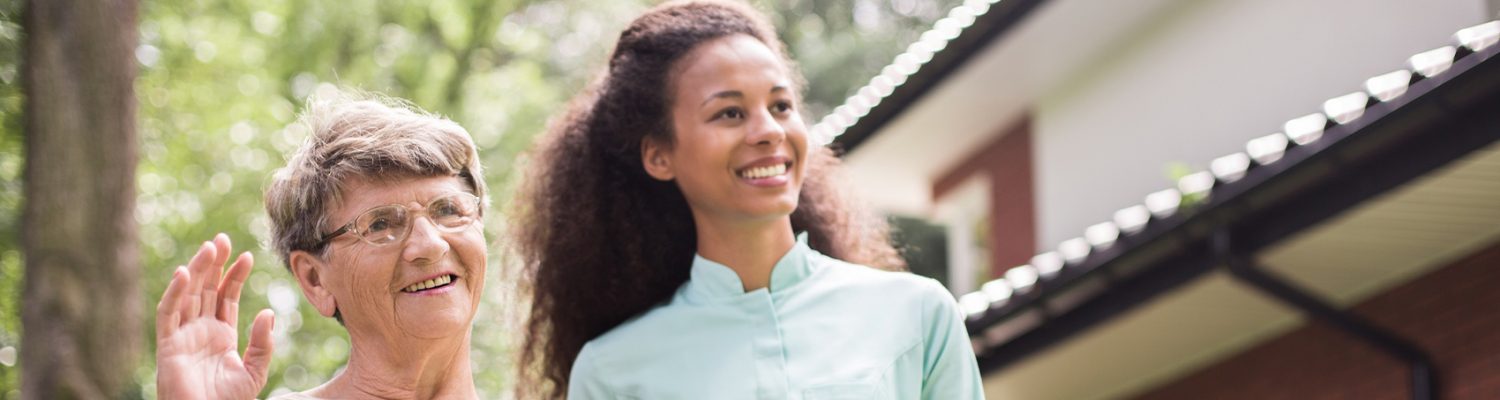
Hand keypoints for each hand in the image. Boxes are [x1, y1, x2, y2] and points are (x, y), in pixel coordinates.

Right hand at [155, 233, 274, 399]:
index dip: (235, 276)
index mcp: (220, 334)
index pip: (226, 297)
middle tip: (222, 239)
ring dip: (196, 270)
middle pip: (205, 289)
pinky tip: (183, 273)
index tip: (248, 256)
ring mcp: (182, 336)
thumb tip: (268, 312)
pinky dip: (174, 293)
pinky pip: (167, 314)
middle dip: (213, 264)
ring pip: (187, 295)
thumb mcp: (254, 371)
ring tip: (209, 247)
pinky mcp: (167, 345)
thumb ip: (262, 343)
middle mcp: (200, 330)